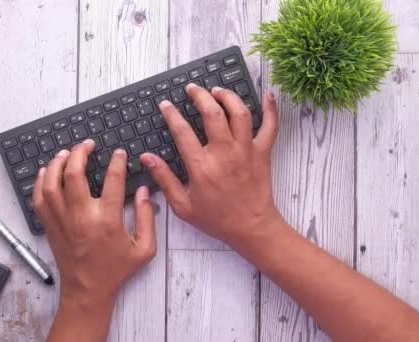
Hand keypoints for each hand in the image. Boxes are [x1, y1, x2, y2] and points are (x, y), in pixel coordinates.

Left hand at [33, 141, 156, 308]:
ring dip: (57, 163)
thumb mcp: (144, 249)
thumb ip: (147, 217)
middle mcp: (82, 217)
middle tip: (87, 145)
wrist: (87, 290)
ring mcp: (62, 221)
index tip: (119, 154)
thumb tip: (144, 191)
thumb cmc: (116, 270)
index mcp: (107, 221)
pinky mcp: (50, 226)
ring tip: (66, 153)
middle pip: (74, 174)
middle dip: (80, 153)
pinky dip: (40, 182)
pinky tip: (47, 172)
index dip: (117, 162)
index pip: (113, 180)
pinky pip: (39, 199)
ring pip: (52, 183)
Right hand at [140, 84, 280, 243]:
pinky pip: (270, 126)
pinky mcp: (263, 153)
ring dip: (228, 96)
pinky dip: (270, 108)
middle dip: (200, 95)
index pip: (182, 131)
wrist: (251, 228)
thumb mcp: (182, 205)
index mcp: (202, 166)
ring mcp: (246, 151)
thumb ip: (164, 178)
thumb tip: (147, 158)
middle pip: (212, 113)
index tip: (165, 105)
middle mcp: (224, 153)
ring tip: (217, 90)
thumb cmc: (217, 219)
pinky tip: (267, 95)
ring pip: (239, 112)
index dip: (171, 114)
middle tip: (192, 89)